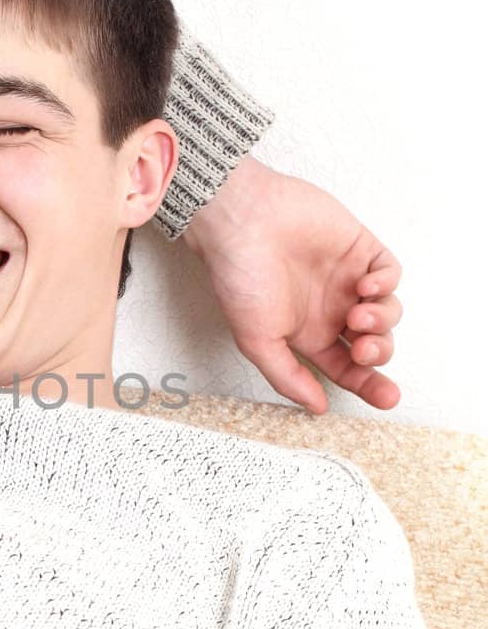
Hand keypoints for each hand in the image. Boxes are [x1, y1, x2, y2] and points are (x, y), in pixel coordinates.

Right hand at [182, 157, 402, 414]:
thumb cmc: (239, 276)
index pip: (348, 368)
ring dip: (382, 320)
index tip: (386, 397)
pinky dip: (387, 283)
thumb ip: (288, 377)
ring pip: (388, 310)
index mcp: (308, 334)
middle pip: (374, 343)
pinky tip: (367, 286)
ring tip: (359, 316)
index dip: (369, 384)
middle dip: (378, 354)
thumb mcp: (257, 340)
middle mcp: (330, 309)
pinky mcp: (359, 248)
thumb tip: (317, 407)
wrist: (240, 221)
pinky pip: (390, 272)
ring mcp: (347, 278)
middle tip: (365, 351)